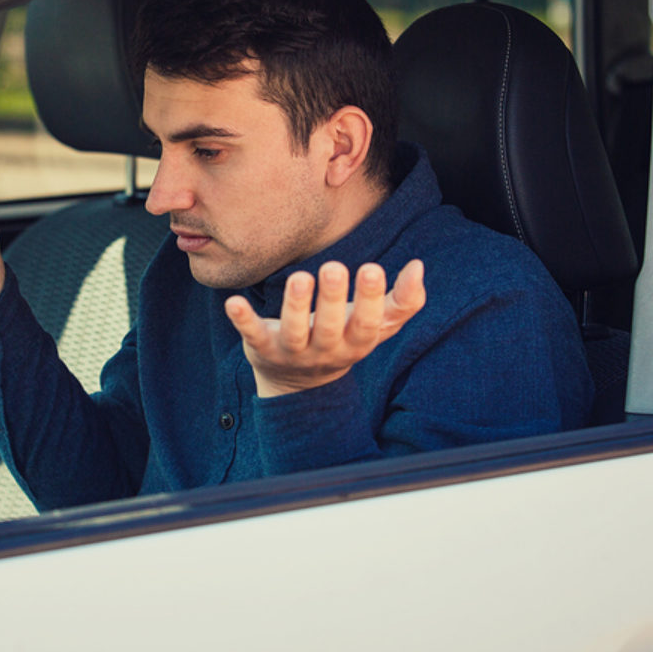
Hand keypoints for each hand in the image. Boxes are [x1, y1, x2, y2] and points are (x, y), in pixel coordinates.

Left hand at [224, 259, 425, 397]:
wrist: (299, 383)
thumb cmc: (343, 338)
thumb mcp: (376, 326)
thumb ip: (402, 302)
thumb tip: (418, 267)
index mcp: (355, 343)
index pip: (367, 325)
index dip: (372, 300)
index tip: (373, 269)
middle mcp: (324, 350)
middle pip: (330, 328)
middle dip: (333, 300)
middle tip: (335, 268)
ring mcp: (292, 352)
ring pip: (294, 332)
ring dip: (295, 306)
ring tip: (300, 277)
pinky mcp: (262, 348)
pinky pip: (252, 334)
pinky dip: (243, 320)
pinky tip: (233, 303)